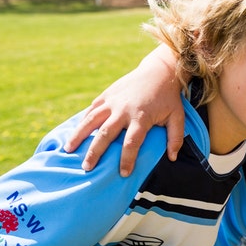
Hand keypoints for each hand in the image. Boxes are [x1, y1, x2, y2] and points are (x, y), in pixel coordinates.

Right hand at [63, 45, 184, 176]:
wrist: (159, 71)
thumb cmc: (169, 98)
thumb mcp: (177, 117)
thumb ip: (175, 138)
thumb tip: (172, 158)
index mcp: (141, 117)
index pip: (132, 142)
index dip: (127, 159)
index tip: (124, 174)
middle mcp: (123, 109)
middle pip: (106, 133)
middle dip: (95, 152)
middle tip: (86, 168)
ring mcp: (113, 100)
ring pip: (91, 120)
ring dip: (78, 135)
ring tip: (67, 150)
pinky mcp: (107, 94)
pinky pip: (92, 109)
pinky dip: (82, 121)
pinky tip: (75, 133)